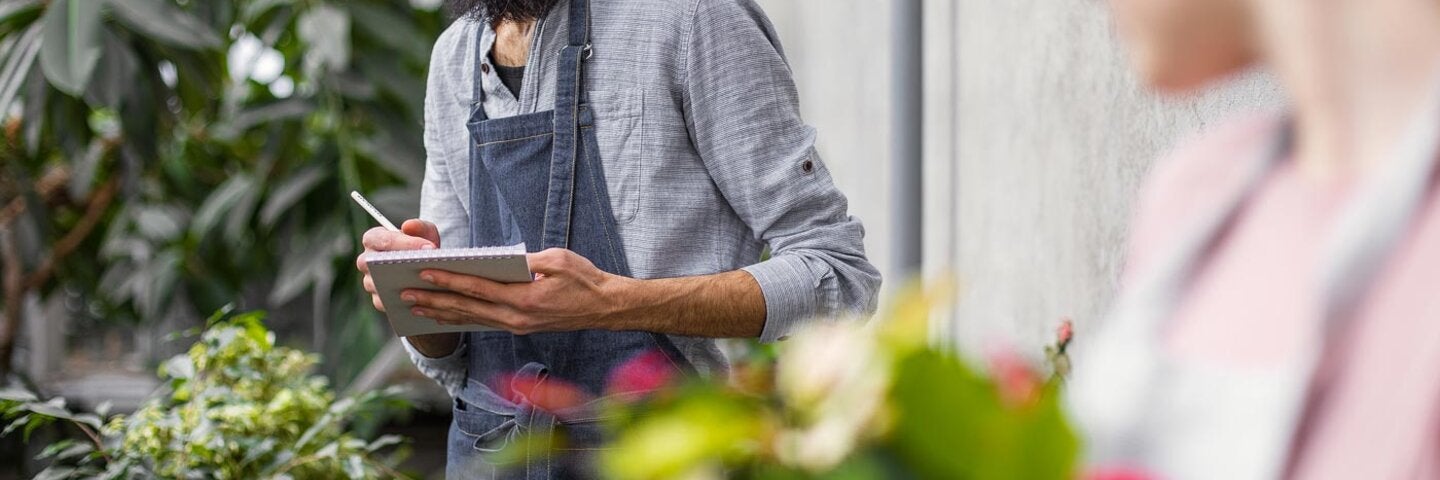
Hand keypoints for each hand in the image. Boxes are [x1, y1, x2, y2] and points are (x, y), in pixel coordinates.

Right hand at [358, 219, 440, 311]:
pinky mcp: (377, 300)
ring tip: (426, 285)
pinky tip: (422, 300)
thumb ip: (420, 226)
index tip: (429, 248)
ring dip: (402, 285)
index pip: (383, 239)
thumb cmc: (421, 247)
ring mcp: (369, 281)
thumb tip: (408, 226)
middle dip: (402, 264)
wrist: (424, 270)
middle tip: (426, 266)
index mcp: (374, 239)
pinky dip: (403, 302)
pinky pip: (386, 303)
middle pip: (376, 262)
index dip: (406, 243)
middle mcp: (366, 260)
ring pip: (379, 284)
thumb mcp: (425, 233)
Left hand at [402, 248, 633, 334]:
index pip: (478, 288)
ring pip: (472, 318)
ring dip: (442, 312)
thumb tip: (499, 260)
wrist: (606, 308)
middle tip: (404, 294)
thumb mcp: (557, 260)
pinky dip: (461, 318)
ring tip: (415, 306)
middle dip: (434, 300)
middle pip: (467, 308)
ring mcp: (517, 326)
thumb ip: (526, 261)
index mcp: (524, 299)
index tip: (424, 272)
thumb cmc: (585, 280)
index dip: (449, 280)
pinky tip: (444, 314)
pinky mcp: (519, 327)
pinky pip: (483, 322)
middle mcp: (516, 318)